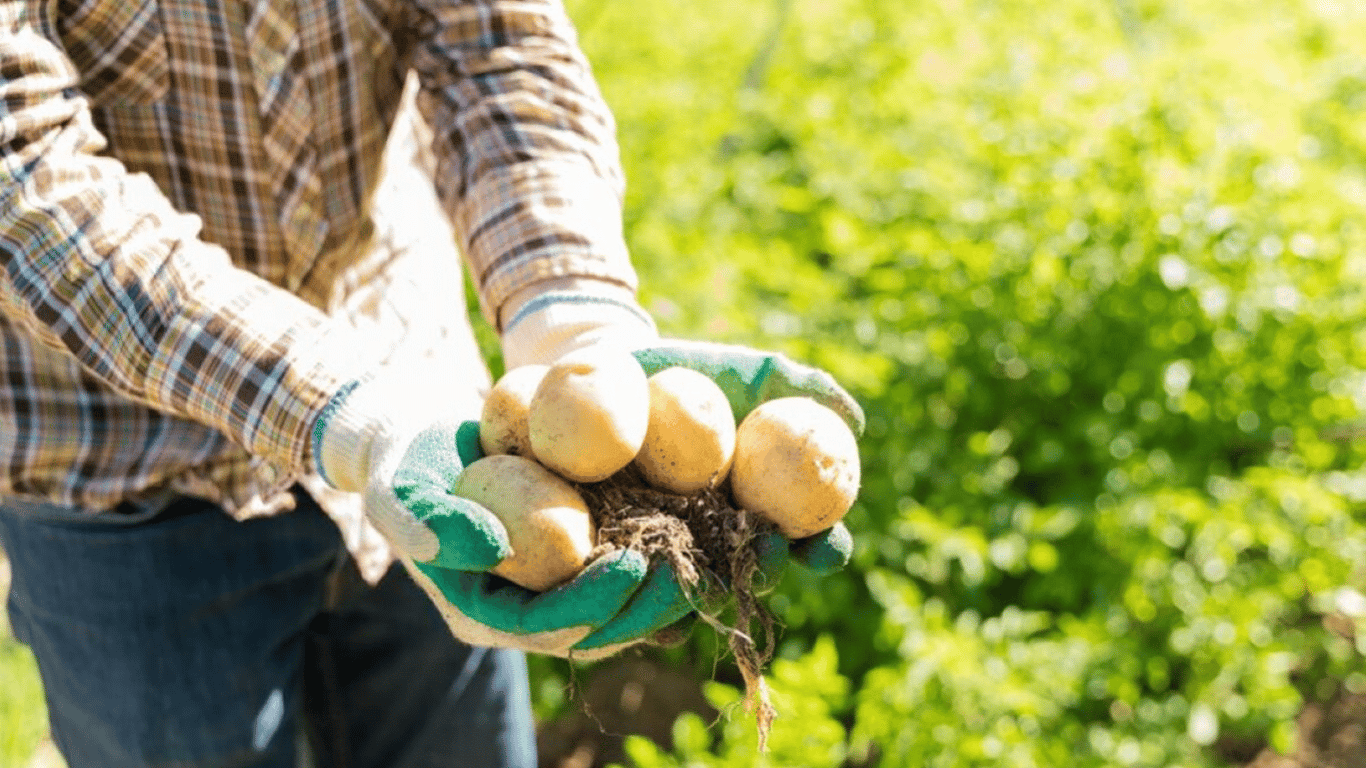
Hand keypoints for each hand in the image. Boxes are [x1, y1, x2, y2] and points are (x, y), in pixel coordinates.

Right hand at [311, 374, 694, 658]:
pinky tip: (717, 524)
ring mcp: (562, 584)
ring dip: (678, 582)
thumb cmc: (406, 464)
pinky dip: (677, 547)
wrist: (426, 437)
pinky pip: (639, 561)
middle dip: (652, 603)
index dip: (595, 604)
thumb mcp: (401, 489)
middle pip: (602, 624)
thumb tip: (492, 547)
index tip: (635, 567)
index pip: (547, 626)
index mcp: (486, 613)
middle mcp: (530, 611)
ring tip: (721, 552)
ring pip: (630, 601)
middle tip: (696, 566)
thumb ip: (429, 524)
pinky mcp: (588, 553)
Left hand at [498, 286, 863, 582]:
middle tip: (769, 552)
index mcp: (762, 509)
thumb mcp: (742, 371)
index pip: (808, 540)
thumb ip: (797, 387)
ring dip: (705, 588)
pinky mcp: (613, 559)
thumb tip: (852, 419)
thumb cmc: (687, 373)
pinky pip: (626, 586)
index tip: (826, 544)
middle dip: (766, 570)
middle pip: (754, 572)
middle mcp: (721, 542)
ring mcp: (669, 555)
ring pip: (694, 587)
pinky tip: (632, 580)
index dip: (824, 549)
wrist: (605, 374)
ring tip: (707, 574)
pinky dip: (632, 590)